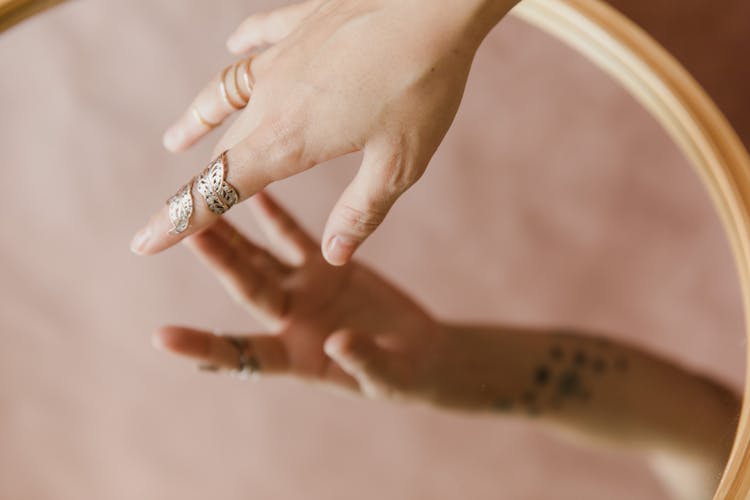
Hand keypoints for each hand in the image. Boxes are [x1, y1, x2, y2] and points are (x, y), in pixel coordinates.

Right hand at [131, 0, 515, 263]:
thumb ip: (362, 212)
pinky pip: (259, 36)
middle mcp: (271, 97)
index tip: (142, 243)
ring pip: (225, 92)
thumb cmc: (423, 85)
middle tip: (181, 210)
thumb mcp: (399, 164)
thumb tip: (334, 254)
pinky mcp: (303, 23)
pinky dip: (242, 46)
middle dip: (201, 183)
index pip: (219, 189)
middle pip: (224, 147)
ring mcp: (283, 55)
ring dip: (199, 117)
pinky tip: (233, 42)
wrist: (435, 2)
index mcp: (289, 140)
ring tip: (176, 135)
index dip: (179, 219)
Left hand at [153, 192, 442, 399]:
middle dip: (218, 260)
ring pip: (260, 257)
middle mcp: (289, 319)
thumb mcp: (388, 377)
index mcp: (294, 356)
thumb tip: (338, 342)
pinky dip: (274, 215)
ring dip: (233, 232)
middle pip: (246, 286)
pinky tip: (255, 191)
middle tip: (186, 229)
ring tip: (205, 197)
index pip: (242, 353)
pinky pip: (293, 237)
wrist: (419, 352)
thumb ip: (363, 361)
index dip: (203, 346)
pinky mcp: (324, 268)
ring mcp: (304, 289)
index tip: (161, 337)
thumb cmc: (402, 377)